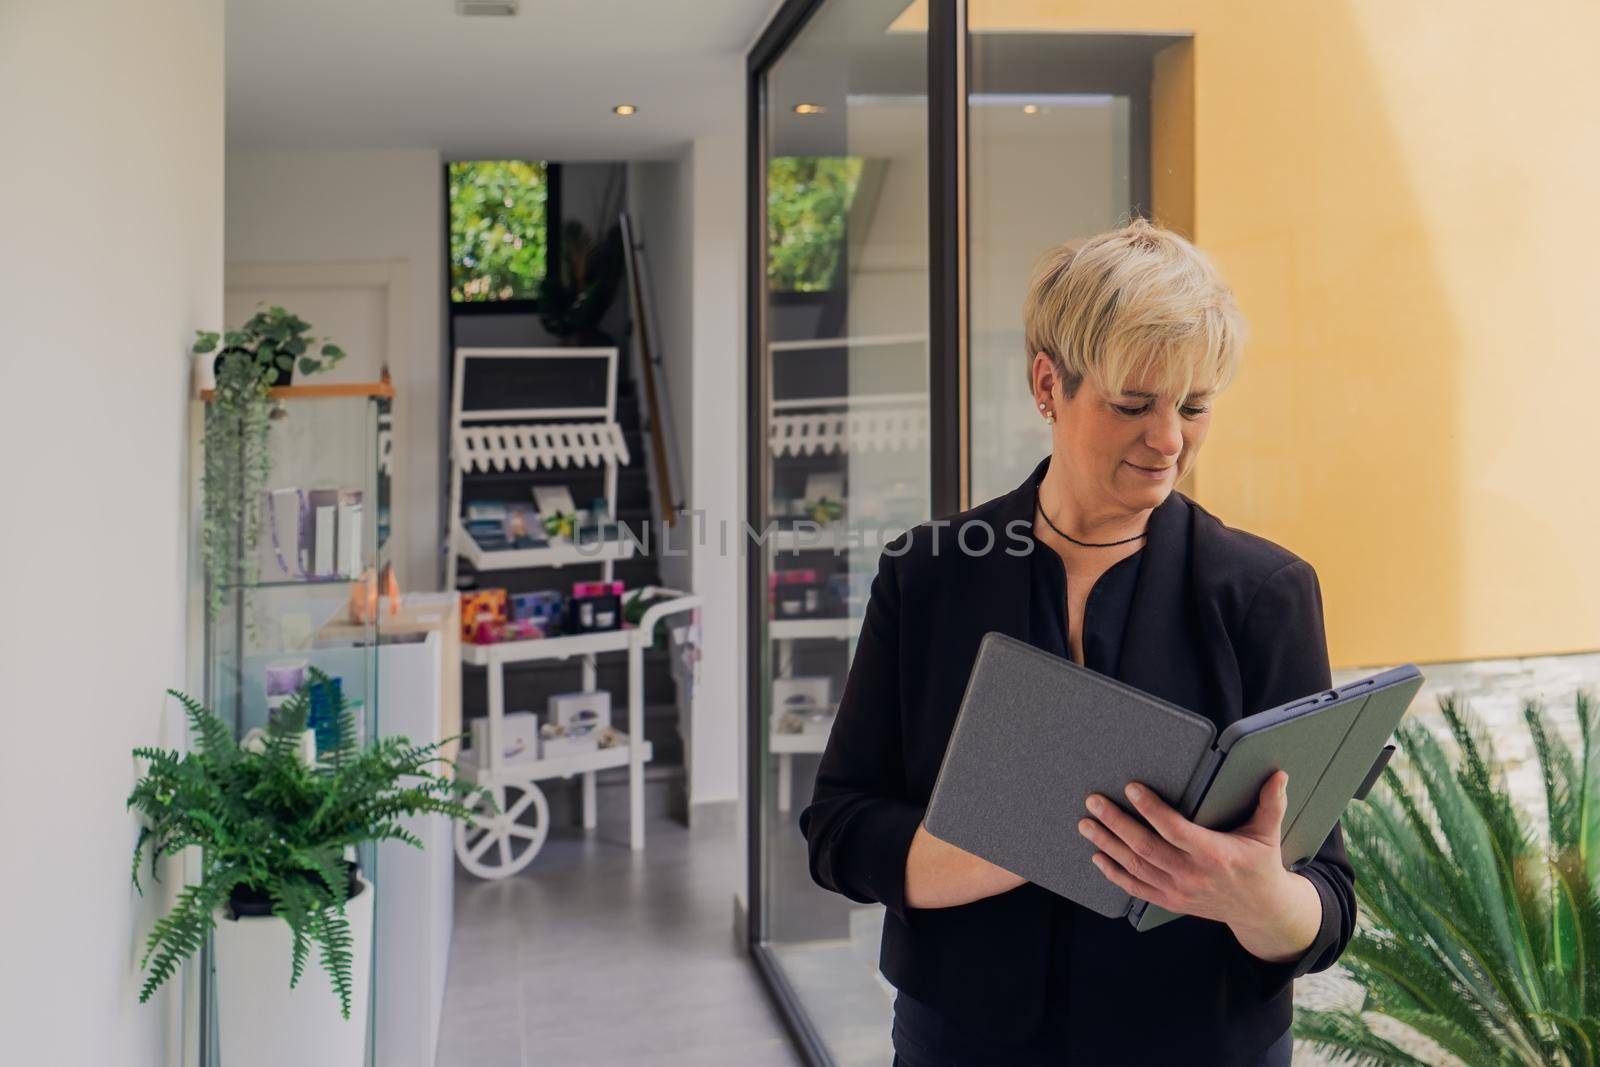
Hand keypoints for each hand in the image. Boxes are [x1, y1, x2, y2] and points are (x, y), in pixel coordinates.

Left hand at [1077, 771, 1320, 960]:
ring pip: (1135, 867)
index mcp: (1214, 854)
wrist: (1260, 911)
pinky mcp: (1170, 902)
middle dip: (1115, 823)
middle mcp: (1192, 874)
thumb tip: (1278, 774)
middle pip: (1145, 847)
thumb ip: (1270, 803)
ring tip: (1086, 824)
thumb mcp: (1267, 835)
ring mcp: (1178, 891)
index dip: (1151, 809)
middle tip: (1093, 801)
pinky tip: (1097, 856)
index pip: (1175, 829)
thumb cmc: (1260, 866)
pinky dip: (1114, 874)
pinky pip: (1136, 889)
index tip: (1131, 788)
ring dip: (1107, 844)